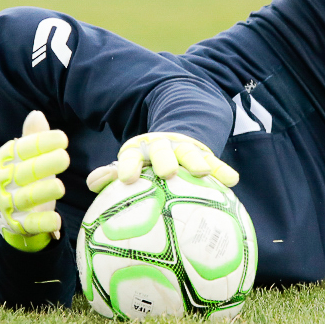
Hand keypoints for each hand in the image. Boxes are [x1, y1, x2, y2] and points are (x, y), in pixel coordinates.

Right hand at [0, 111, 69, 252]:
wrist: (14, 211)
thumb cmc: (28, 175)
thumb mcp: (29, 155)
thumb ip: (34, 137)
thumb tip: (37, 114)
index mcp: (5, 159)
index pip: (22, 149)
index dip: (42, 143)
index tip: (63, 139)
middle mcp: (3, 180)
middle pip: (25, 172)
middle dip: (44, 165)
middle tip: (65, 158)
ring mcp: (9, 203)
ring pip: (26, 197)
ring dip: (42, 192)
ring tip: (60, 187)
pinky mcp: (19, 223)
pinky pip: (31, 223)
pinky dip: (43, 222)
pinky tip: (57, 220)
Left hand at [86, 131, 239, 193]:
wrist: (172, 139)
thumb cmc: (144, 164)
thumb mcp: (127, 165)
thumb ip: (111, 175)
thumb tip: (92, 184)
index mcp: (139, 149)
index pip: (131, 156)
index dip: (129, 166)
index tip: (127, 179)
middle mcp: (161, 145)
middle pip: (162, 150)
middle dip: (164, 159)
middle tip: (167, 172)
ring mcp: (184, 148)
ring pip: (190, 152)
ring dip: (196, 161)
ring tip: (203, 172)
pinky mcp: (203, 153)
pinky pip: (214, 161)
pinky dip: (222, 169)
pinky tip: (232, 180)